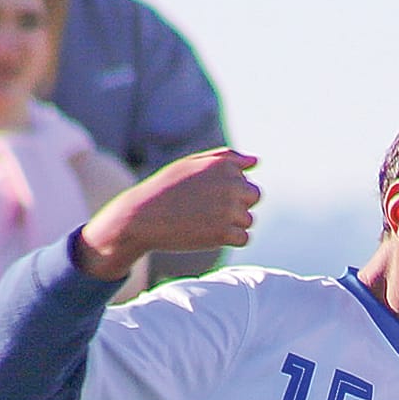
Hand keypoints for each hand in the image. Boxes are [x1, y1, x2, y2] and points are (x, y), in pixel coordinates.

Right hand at [76, 150, 260, 279]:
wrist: (143, 217)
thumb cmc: (166, 188)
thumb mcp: (191, 165)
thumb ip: (225, 159)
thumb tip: (255, 162)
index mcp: (224, 165)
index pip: (247, 180)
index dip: (228, 190)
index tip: (206, 195)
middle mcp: (231, 184)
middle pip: (253, 198)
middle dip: (236, 205)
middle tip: (207, 210)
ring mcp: (229, 209)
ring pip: (248, 219)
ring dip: (231, 223)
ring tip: (204, 221)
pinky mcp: (224, 233)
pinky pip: (244, 238)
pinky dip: (230, 240)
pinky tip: (208, 233)